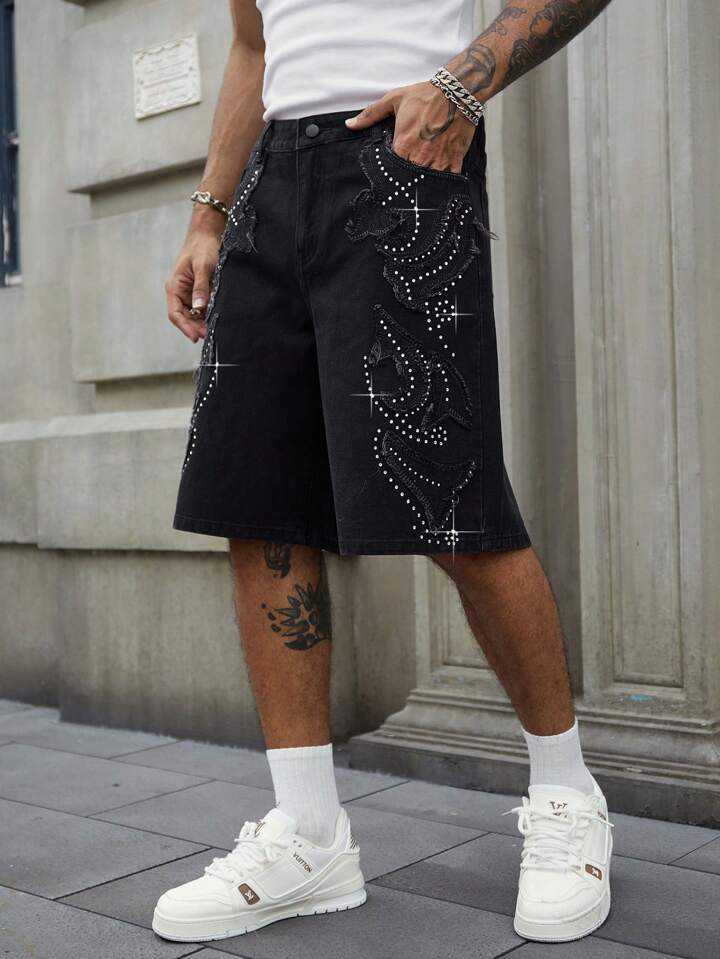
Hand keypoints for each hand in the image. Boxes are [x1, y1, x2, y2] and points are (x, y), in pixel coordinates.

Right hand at [165, 205, 224, 342]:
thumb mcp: (203, 266)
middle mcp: (180, 292)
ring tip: (214, 327)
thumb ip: (201, 287)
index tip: (196, 336)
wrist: (208, 232)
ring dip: (202, 322)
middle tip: (209, 334)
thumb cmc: (203, 246)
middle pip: (184, 317)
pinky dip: (208, 314)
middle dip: (195, 327)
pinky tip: (216, 317)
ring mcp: (189, 293)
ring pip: (193, 314)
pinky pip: (202, 307)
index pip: (175, 313)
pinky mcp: (200, 291)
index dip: (184, 327)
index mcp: (174, 287)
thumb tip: (199, 307)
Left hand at [346, 81, 475, 174]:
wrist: (457, 92)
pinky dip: (444, 179)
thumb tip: (350, 124)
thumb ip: (371, 114)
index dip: (393, 169)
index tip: (394, 167)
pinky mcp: (454, 161)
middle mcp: (420, 156)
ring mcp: (438, 160)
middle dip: (408, 175)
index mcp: (403, 145)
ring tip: (424, 169)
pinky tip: (440, 172)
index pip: (392, 168)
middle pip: (409, 177)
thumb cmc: (426, 95)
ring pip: (427, 181)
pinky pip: (448, 179)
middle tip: (411, 167)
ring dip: (425, 178)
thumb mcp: (394, 100)